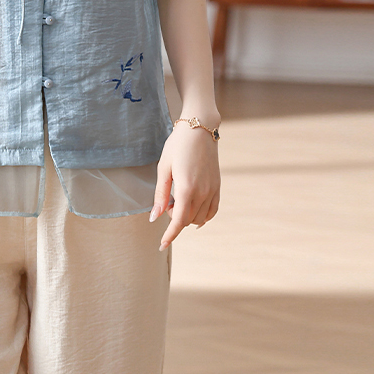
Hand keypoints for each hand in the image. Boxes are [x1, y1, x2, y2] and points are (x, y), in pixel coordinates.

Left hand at [149, 123, 220, 251]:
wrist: (199, 128)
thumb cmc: (177, 146)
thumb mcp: (163, 169)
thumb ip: (160, 195)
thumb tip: (155, 217)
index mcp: (186, 189)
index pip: (178, 221)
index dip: (169, 235)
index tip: (161, 245)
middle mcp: (202, 193)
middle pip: (188, 221)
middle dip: (175, 220)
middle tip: (165, 204)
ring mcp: (212, 190)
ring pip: (200, 218)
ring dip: (188, 218)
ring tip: (177, 202)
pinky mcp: (218, 186)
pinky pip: (213, 210)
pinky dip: (204, 217)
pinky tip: (195, 215)